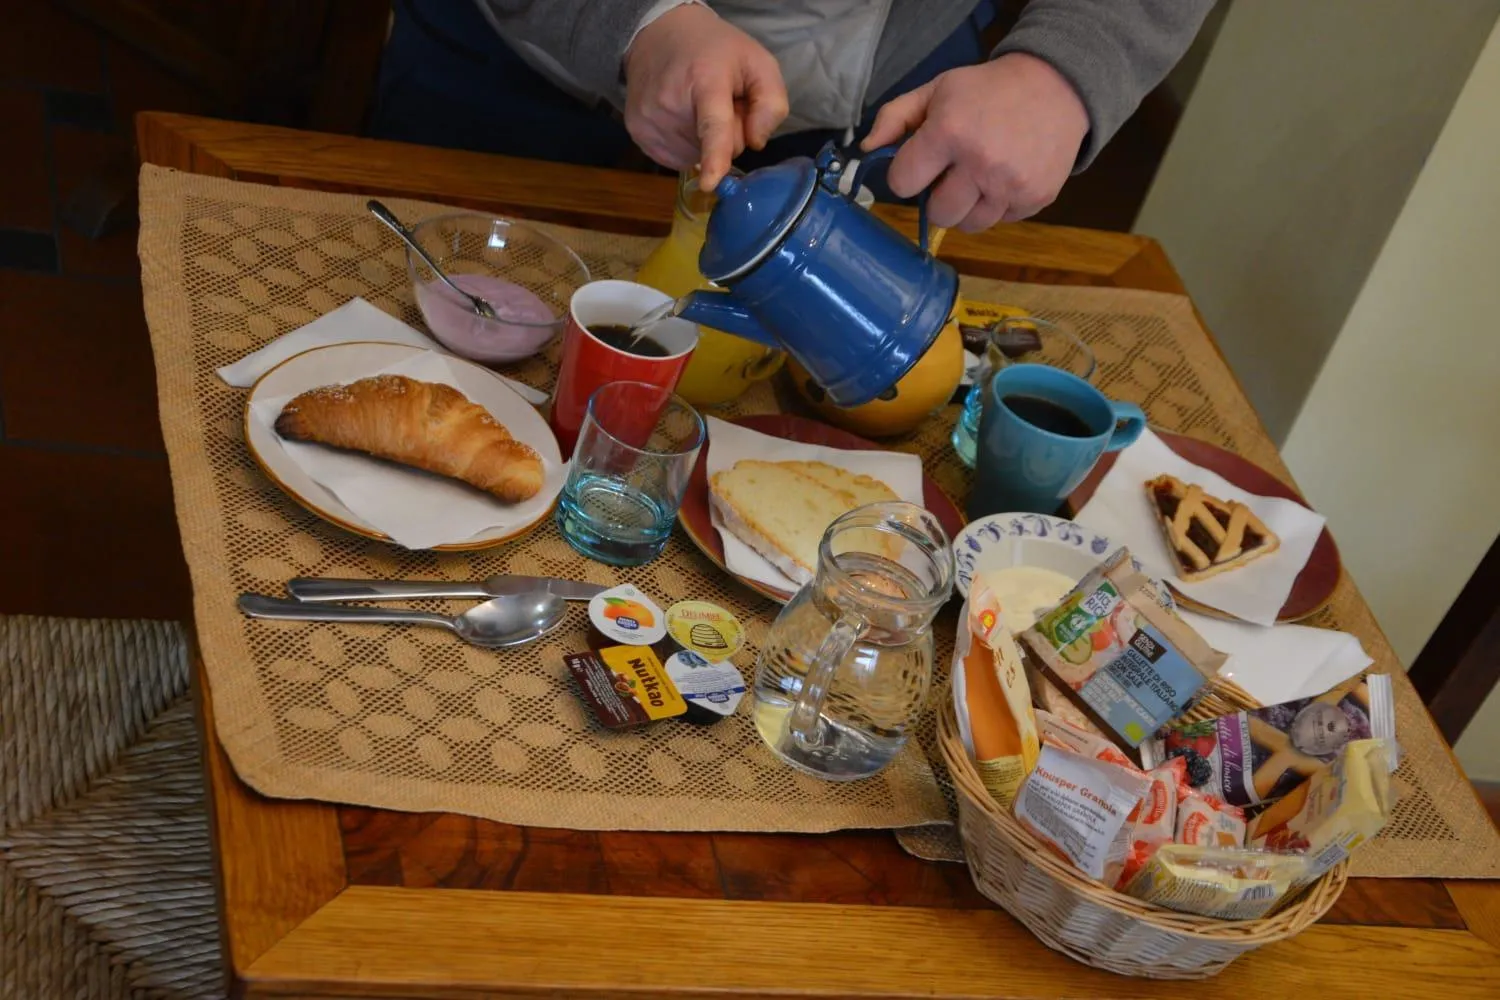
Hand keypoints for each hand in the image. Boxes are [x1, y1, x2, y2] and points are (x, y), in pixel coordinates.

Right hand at [624, 4, 788, 189]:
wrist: (659, 33)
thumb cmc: (715, 51)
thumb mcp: (757, 62)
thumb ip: (771, 102)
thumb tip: (755, 142)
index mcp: (705, 80)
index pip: (713, 125)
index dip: (714, 156)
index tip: (710, 183)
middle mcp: (670, 102)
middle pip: (714, 148)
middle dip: (725, 133)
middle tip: (716, 101)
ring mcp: (649, 119)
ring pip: (694, 157)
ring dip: (702, 140)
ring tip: (696, 105)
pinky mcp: (637, 132)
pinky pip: (674, 159)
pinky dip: (685, 145)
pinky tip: (681, 118)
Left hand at [863, 53, 1089, 231]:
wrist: (1057, 87)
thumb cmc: (988, 90)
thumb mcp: (938, 89)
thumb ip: (895, 117)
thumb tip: (866, 151)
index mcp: (949, 132)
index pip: (903, 183)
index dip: (907, 174)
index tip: (921, 162)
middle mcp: (980, 163)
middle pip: (937, 213)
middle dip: (937, 196)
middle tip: (951, 173)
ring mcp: (1011, 185)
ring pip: (969, 225)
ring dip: (966, 206)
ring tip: (977, 178)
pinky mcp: (1035, 199)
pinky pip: (1000, 221)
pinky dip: (996, 206)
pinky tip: (1003, 178)